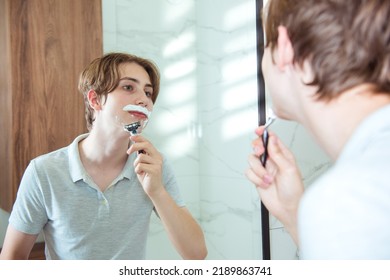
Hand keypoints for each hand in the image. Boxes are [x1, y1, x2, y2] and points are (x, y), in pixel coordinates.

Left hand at [127, 134, 163, 196]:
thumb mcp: (144, 163)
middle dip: (135, 146)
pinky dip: (137, 170)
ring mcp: (157, 163)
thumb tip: (134, 145)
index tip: (131, 137)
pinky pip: (140, 166)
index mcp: (156, 154)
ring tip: (139, 170)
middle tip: (128, 152)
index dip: (139, 138)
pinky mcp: (155, 170)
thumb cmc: (147, 176)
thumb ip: (142, 155)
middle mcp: (158, 157)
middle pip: (146, 145)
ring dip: (136, 164)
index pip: (148, 142)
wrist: (154, 189)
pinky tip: (141, 174)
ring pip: (141, 157)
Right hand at [245, 126, 303, 242]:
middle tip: (260, 153)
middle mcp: (272, 160)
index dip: (264, 133)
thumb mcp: (289, 169)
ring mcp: (263, 169)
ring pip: (251, 160)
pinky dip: (255, 178)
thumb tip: (272, 139)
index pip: (271, 139)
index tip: (258, 130)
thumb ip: (278, 153)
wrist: (288, 208)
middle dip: (257, 149)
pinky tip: (264, 184)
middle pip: (257, 146)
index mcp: (282, 154)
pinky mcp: (257, 178)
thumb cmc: (294, 191)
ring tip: (268, 179)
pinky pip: (248, 172)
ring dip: (259, 170)